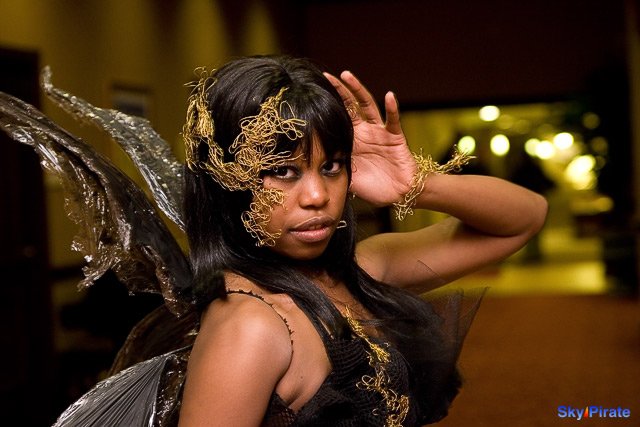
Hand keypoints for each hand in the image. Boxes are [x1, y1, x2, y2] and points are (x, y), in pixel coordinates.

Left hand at [324, 71, 416, 205]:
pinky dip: (392, 108)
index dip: (326, 109)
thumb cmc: (374, 187)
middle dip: (339, 91)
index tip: (311, 97)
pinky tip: (389, 96)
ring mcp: (380, 132)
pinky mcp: (395, 137)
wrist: (399, 194)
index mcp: (351, 142)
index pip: (337, 120)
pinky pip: (393, 121)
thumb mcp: (349, 179)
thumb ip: (335, 172)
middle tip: (326, 76)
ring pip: (368, 105)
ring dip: (358, 90)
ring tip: (347, 75)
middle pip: (350, 107)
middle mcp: (364, 132)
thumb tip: (310, 173)